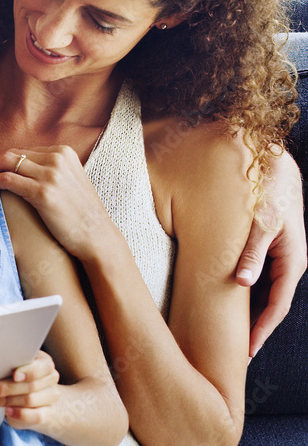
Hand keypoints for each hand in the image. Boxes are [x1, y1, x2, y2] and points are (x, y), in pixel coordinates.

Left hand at [0, 146, 115, 258]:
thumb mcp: (68, 182)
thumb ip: (49, 171)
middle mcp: (57, 158)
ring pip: (6, 163)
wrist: (96, 236)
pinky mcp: (43, 192)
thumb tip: (22, 169)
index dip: (0, 158)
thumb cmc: (80, 214)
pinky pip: (7, 180)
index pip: (22, 151)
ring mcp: (51, 174)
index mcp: (63, 152)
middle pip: (11, 154)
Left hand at [0, 351, 59, 429]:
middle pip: (31, 385)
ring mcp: (51, 396)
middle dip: (7, 388)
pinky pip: (36, 416)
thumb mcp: (16, 368)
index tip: (14, 376)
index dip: (28, 372)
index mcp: (44, 362)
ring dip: (7, 400)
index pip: (42, 366)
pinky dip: (20, 414)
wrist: (39, 403)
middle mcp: (51, 378)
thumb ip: (8, 366)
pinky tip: (7, 411)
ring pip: (30, 400)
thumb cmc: (21, 380)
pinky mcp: (48, 414)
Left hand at [235, 151, 306, 357]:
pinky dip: (243, 295)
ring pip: (262, 294)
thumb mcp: (264, 222)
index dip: (261, 331)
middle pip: (270, 306)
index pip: (277, 307)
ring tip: (227, 336)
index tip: (245, 351)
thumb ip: (253, 251)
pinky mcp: (265, 249)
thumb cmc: (271, 191)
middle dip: (253, 330)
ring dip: (247, 314)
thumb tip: (243, 283)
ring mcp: (277, 257)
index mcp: (292, 262)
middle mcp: (287, 263)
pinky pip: (256, 279)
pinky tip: (225, 303)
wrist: (273, 164)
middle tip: (232, 354)